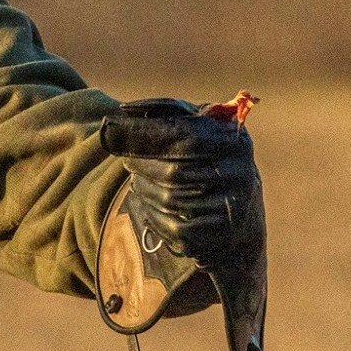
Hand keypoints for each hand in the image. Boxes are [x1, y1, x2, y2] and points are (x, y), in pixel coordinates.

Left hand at [109, 99, 264, 266]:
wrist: (241, 222)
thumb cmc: (210, 162)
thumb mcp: (202, 131)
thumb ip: (169, 115)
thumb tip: (124, 112)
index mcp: (235, 140)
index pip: (183, 135)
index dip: (143, 133)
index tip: (109, 128)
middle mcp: (240, 174)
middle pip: (173, 171)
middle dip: (142, 166)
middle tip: (127, 162)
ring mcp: (231, 209)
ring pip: (169, 199)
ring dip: (145, 190)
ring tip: (140, 182)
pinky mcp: (217, 238)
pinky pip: (172, 226)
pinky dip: (153, 215)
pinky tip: (151, 206)